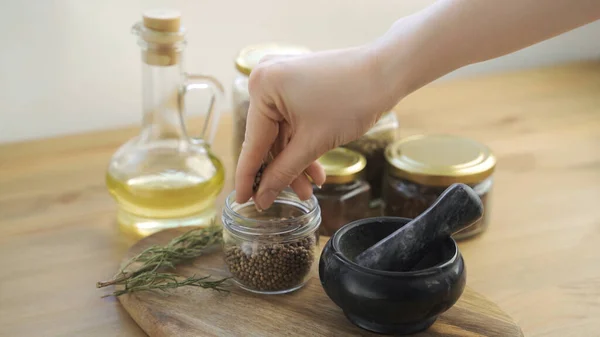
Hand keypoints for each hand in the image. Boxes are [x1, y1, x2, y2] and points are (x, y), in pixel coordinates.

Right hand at [234, 45, 394, 209]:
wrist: (387, 72)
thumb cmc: (351, 100)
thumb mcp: (313, 143)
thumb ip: (284, 172)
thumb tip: (262, 198)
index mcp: (262, 87)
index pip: (252, 143)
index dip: (248, 177)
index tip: (242, 202)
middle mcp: (266, 80)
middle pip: (268, 139)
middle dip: (281, 171)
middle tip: (281, 201)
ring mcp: (283, 81)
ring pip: (283, 134)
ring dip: (296, 163)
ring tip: (310, 191)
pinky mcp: (298, 85)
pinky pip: (293, 123)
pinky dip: (304, 146)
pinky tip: (317, 171)